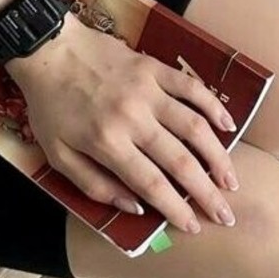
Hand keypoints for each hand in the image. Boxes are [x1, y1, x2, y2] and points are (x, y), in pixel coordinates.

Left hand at [7, 14, 239, 232]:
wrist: (47, 49)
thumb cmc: (50, 107)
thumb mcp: (57, 155)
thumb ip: (93, 185)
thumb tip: (133, 208)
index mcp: (106, 142)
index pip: (151, 184)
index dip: (176, 208)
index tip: (194, 227)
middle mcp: (132, 118)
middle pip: (180, 162)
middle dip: (206, 193)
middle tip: (225, 215)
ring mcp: (147, 90)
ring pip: (194, 128)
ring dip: (217, 157)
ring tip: (231, 180)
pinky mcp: (154, 68)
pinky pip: (192, 88)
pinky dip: (214, 107)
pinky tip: (229, 127)